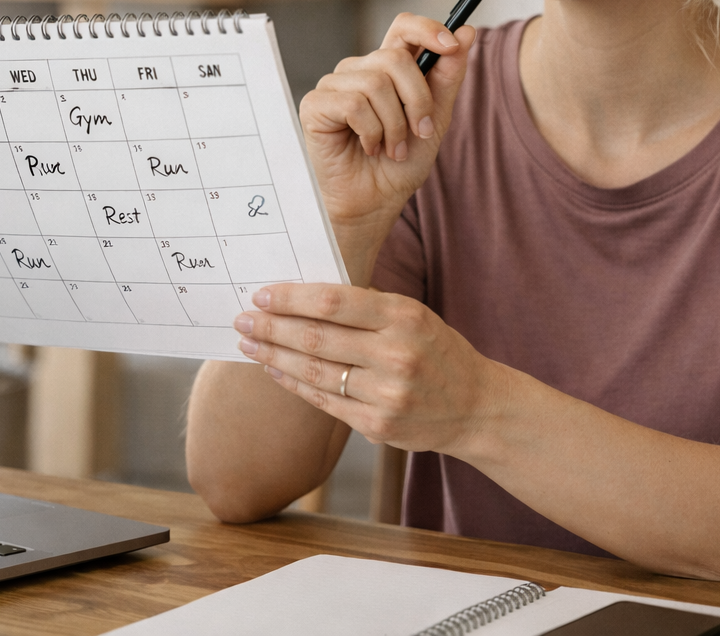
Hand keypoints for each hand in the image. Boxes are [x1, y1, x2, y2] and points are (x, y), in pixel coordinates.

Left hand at [233, 283, 508, 456]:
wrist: (477, 406)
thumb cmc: (436, 351)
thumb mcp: (413, 316)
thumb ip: (366, 308)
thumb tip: (303, 295)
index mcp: (404, 317)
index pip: (333, 302)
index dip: (291, 298)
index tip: (262, 294)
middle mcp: (396, 355)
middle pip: (316, 338)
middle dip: (271, 328)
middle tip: (242, 319)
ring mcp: (386, 394)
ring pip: (314, 372)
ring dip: (274, 357)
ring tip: (250, 344)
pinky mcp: (377, 424)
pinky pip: (324, 401)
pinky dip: (295, 384)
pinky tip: (275, 371)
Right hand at [298, 15, 475, 245]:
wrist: (376, 202)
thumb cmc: (401, 163)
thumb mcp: (436, 119)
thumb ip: (448, 76)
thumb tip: (466, 33)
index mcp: (388, 68)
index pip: (403, 27)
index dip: (427, 29)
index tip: (452, 45)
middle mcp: (360, 70)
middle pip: (395, 58)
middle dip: (418, 100)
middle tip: (420, 132)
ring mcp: (335, 85)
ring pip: (376, 83)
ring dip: (394, 125)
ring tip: (392, 148)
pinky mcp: (316, 104)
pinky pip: (353, 104)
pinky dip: (371, 133)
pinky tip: (369, 148)